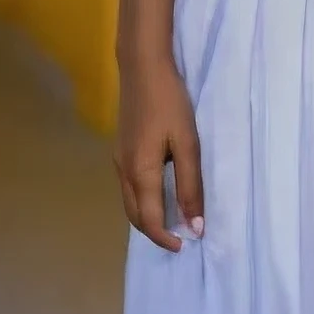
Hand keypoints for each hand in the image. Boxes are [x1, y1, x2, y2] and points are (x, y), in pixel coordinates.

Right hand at [113, 53, 203, 252]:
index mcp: (141, 174)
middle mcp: (124, 172)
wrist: (143, 68)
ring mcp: (118, 160)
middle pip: (135, 216)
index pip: (150, 221)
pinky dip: (142, 200)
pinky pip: (128, 187)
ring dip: (147, 217)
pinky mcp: (120, 149)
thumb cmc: (170, 103)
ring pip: (129, 202)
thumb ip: (190, 185)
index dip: (166, 238)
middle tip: (179, 237)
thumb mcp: (187, 143)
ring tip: (171, 219)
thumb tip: (195, 225)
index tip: (186, 245)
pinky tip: (159, 192)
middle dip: (154, 232)